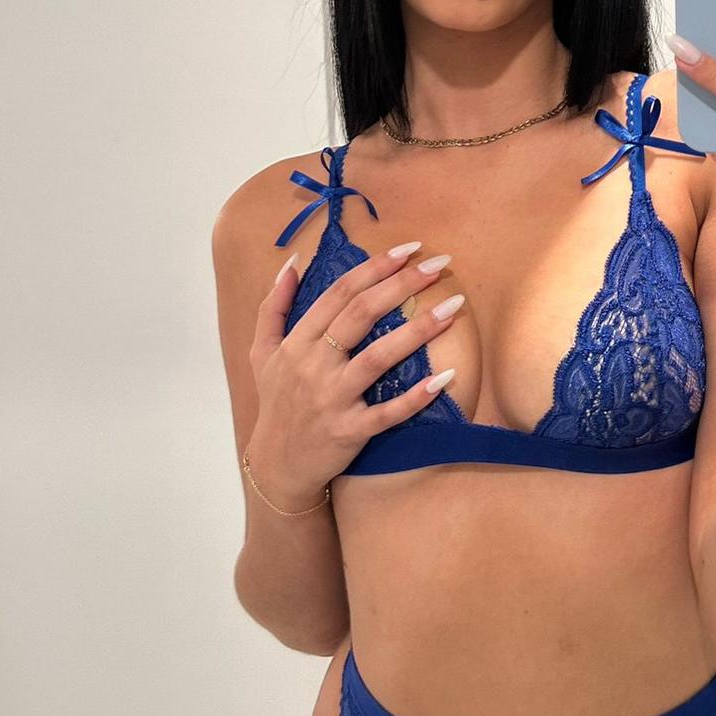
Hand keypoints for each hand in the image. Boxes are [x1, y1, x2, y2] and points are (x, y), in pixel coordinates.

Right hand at [246, 245, 470, 507]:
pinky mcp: (350, 431)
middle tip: (440, 264)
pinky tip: (445, 377)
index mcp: (297, 342)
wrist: (276, 466)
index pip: (339, 293)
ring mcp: (332, 399)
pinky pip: (387, 412)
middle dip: (402, 284)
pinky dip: (415, 397)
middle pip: (361, 314)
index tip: (408, 248)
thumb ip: (273, 306)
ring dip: (418, 329)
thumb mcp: (261, 352)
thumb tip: (291, 262)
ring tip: (453, 306)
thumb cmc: (276, 402)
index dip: (375, 267)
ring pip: (378, 358)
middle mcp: (314, 366)